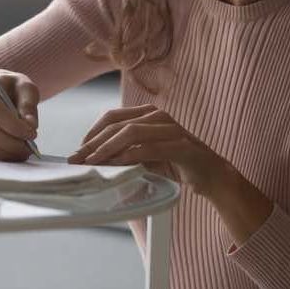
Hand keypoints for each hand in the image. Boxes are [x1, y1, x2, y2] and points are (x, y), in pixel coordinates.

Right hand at [0, 69, 38, 161]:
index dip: (14, 126)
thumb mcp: (24, 87)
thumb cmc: (8, 88)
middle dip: (10, 144)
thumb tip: (30, 125)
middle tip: (28, 148)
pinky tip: (6, 150)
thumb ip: (29, 104)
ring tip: (20, 152)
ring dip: (2, 153)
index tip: (31, 134)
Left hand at [67, 104, 226, 196]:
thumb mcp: (147, 155)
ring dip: (108, 148)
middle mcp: (159, 116)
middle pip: (118, 124)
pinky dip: (133, 155)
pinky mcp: (183, 145)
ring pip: (132, 132)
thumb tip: (93, 159)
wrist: (212, 174)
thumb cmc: (176, 164)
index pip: (112, 116)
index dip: (92, 132)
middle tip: (77, 159)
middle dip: (94, 142)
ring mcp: (172, 128)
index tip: (77, 151)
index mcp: (148, 114)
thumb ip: (126, 152)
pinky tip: (119, 164)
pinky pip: (152, 147)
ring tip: (93, 162)